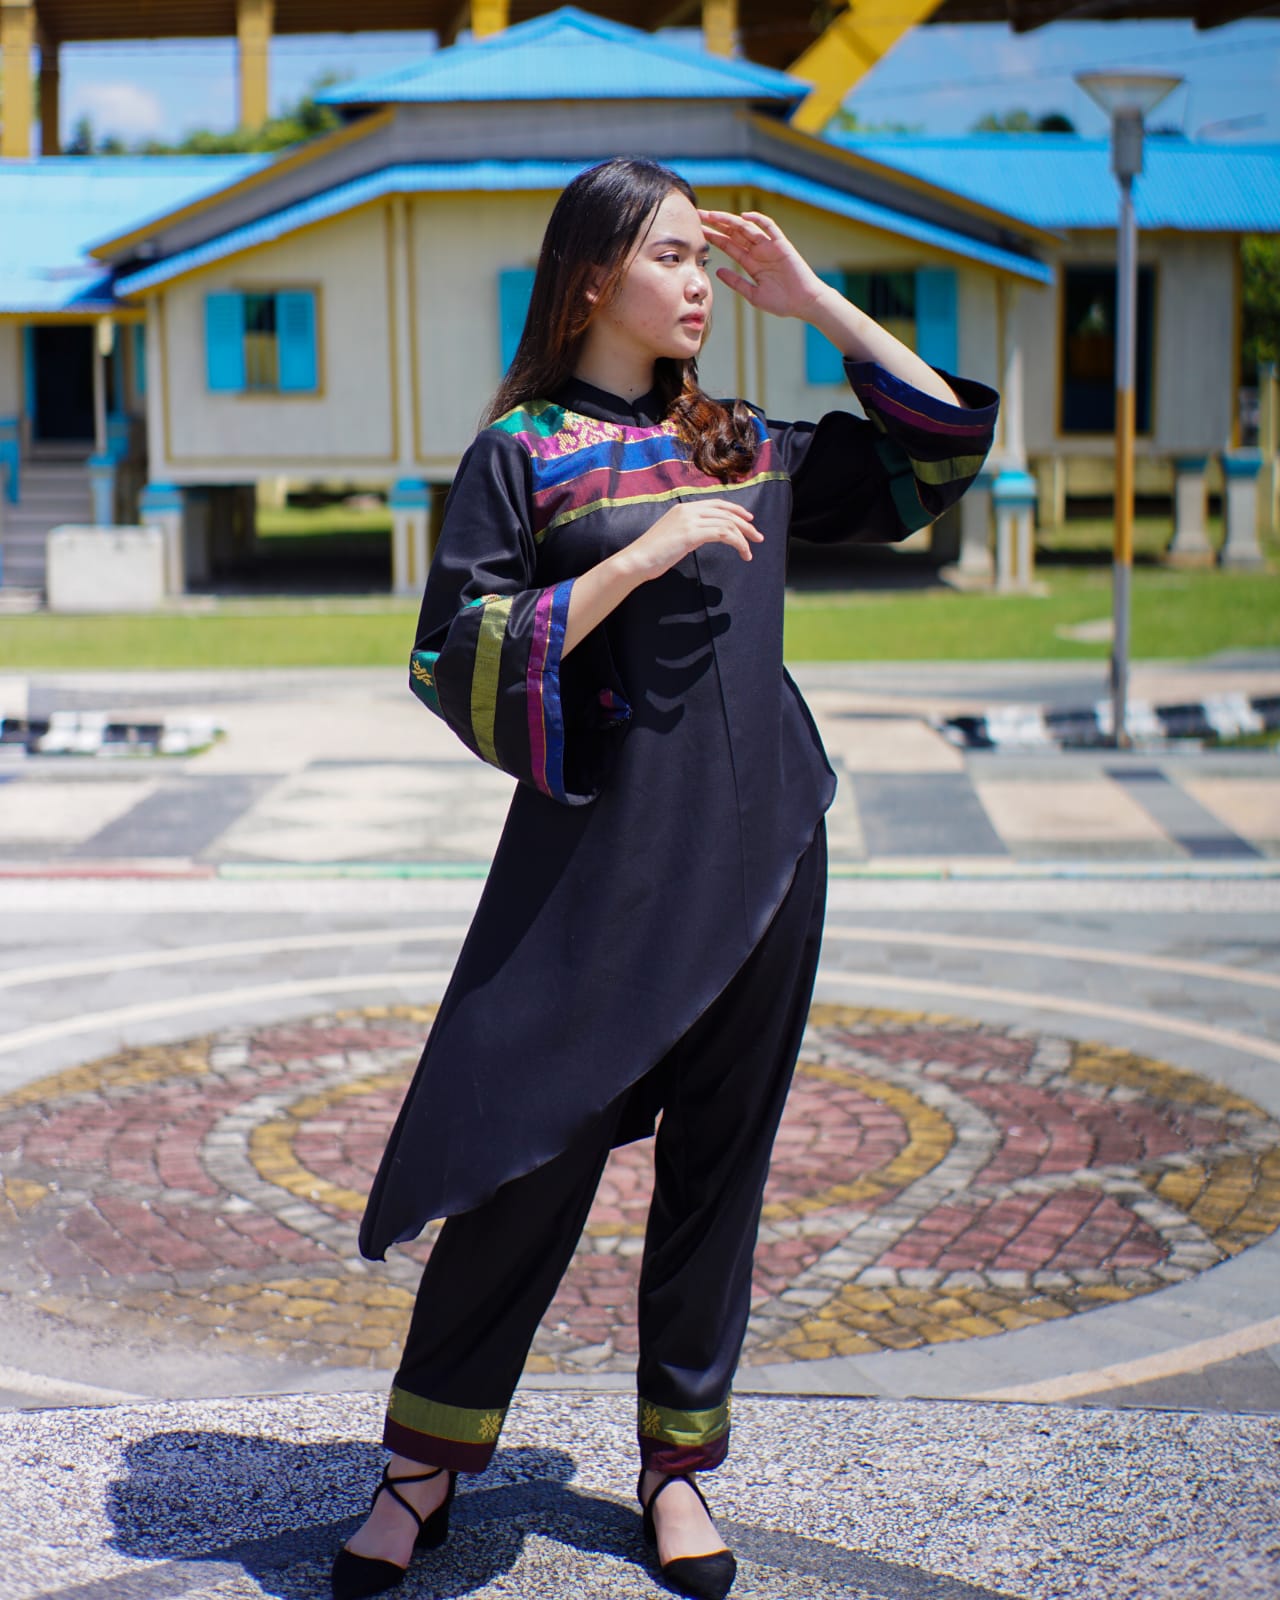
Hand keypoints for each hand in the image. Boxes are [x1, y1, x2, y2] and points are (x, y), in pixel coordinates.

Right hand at [563, 501, 761, 656]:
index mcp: (683, 508)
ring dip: (744, 537)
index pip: (716, 504)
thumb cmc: (651, 554)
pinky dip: (738, 543)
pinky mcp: (691, 534)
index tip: (748, 520)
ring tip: (750, 551)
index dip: (735, 510)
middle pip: (726, 512)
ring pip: (727, 523)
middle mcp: (688, 510)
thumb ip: (688, 532)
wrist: (636, 560)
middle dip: (745, 524)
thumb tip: (702, 536)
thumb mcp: (673, 537)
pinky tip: (743, 553)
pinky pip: (724, 534)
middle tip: (758, 537)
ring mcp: (689, 520)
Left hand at [699, 209, 826, 320]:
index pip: (728, 245)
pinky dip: (758, 220)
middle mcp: (758, 251)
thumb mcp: (753, 294)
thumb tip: (717, 271)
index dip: (713, 237)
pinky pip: (770, 227)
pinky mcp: (782, 245)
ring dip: (730, 220)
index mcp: (751, 263)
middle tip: (699, 215)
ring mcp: (769, 246)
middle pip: (734, 233)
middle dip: (717, 224)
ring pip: (747, 228)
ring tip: (713, 215)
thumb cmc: (782, 303)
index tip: (697, 231)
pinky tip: (744, 216)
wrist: (804, 303)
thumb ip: (736, 282)